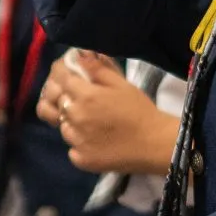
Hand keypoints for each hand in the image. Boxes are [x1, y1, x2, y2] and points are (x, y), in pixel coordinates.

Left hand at [43, 52, 179, 175]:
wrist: (154, 143)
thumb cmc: (140, 110)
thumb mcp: (121, 84)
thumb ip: (97, 69)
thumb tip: (79, 55)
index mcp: (86, 96)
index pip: (63, 81)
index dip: (68, 79)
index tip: (76, 81)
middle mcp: (76, 118)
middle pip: (60, 104)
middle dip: (70, 101)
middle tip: (90, 105)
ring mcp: (77, 142)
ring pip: (64, 128)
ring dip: (73, 124)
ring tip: (94, 125)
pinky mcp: (81, 160)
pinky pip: (72, 150)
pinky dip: (80, 145)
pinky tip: (96, 142)